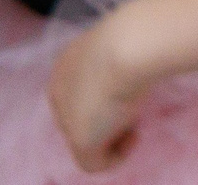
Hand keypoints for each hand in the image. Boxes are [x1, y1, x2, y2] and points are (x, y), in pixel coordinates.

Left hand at [47, 15, 148, 172]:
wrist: (130, 45)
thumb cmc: (132, 36)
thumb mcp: (123, 42)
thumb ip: (122, 56)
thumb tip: (137, 65)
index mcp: (66, 65)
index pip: (80, 90)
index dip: (106, 94)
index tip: (131, 87)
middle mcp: (60, 92)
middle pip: (83, 115)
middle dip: (108, 116)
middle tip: (134, 106)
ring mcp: (67, 119)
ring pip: (89, 137)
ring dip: (113, 133)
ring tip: (135, 119)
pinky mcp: (81, 141)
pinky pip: (98, 162)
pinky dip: (118, 154)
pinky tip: (133, 136)